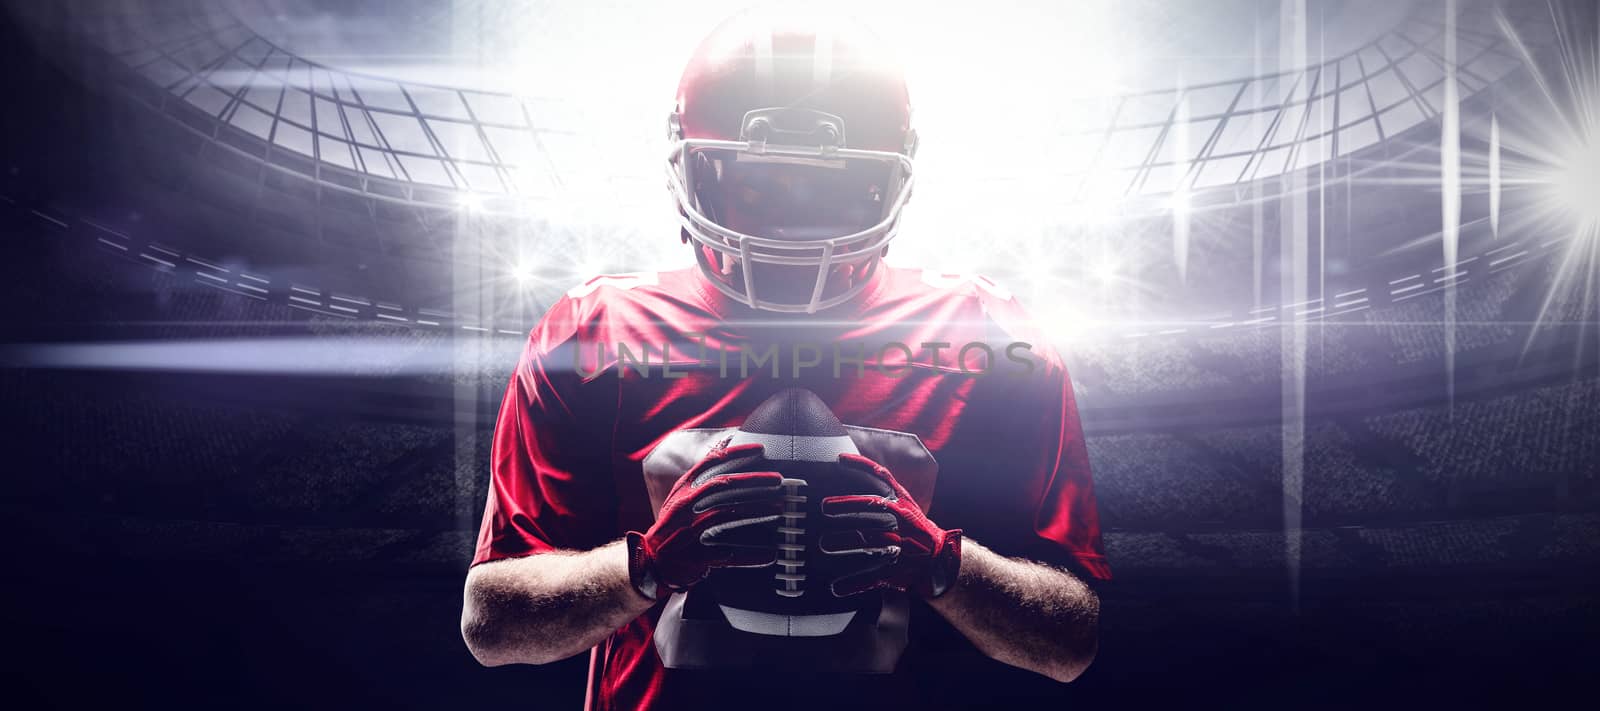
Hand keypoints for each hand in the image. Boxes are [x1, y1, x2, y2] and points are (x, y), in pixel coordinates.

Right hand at [626, 442, 784, 598]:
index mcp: (684, 490)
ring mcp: (693, 530)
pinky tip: (771, 552)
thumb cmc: (672, 525)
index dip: (737, 454)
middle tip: (778, 479)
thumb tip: (724, 449)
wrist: (654, 560)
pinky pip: (731, 555)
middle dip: (754, 481)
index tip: (760, 449)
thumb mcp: (680, 496)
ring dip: (757, 511)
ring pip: (730, 515)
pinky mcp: (700, 556)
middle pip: (725, 486)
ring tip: (779, 507)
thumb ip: (701, 477)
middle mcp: (687, 506)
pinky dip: (751, 555)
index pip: (710, 464)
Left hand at [819, 453, 962, 598]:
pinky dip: (853, 583)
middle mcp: (900, 522)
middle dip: (849, 506)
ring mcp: (898, 546)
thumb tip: (859, 474)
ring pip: (869, 542)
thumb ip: (885, 492)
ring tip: (823, 544)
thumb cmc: (915, 529)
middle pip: (873, 509)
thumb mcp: (905, 505)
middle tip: (825, 506)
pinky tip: (836, 587)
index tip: (840, 460)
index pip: (883, 479)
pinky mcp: (894, 570)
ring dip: (845, 544)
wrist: (938, 559)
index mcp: (902, 505)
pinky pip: (872, 578)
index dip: (862, 467)